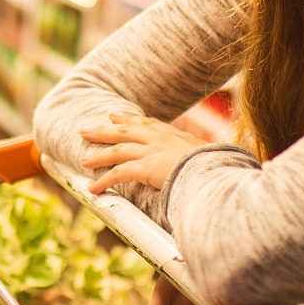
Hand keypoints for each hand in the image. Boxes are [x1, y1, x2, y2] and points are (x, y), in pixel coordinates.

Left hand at [79, 110, 203, 194]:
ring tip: (84, 160)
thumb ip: (201, 159)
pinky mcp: (144, 167)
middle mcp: (160, 139)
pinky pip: (118, 174)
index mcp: (175, 135)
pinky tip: (93, 189)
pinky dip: (104, 181)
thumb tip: (209, 166)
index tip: (115, 116)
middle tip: (87, 129)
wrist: (215, 170)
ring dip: (99, 155)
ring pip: (118, 150)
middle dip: (105, 130)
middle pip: (126, 130)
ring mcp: (151, 151)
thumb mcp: (210, 157)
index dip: (129, 120)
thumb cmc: (218, 167)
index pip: (148, 124)